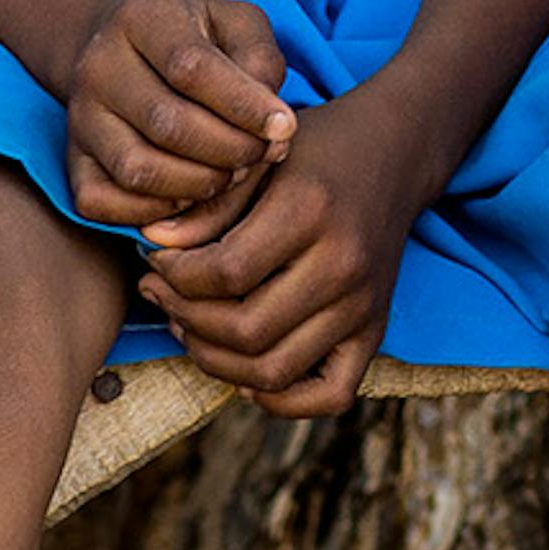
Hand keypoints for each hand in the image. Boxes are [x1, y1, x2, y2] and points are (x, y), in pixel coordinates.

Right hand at [56, 0, 295, 236]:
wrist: (121, 49)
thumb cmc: (195, 40)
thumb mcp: (235, 25)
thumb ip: (261, 59)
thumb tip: (273, 123)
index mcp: (140, 18)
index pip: (190, 67)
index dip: (244, 105)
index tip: (285, 127)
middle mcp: (98, 66)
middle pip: (168, 124)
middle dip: (231, 150)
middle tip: (263, 155)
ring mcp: (79, 118)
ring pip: (139, 171)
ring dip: (200, 186)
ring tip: (231, 174)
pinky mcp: (72, 161)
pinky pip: (103, 204)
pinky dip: (154, 212)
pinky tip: (189, 196)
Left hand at [136, 101, 413, 413]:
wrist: (393, 153)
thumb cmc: (313, 150)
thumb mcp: (256, 157)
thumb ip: (207, 206)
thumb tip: (155, 248)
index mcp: (310, 212)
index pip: (225, 273)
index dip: (175, 277)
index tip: (155, 261)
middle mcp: (343, 266)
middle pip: (246, 331)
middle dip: (186, 320)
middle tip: (160, 295)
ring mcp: (363, 306)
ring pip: (274, 371)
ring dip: (217, 361)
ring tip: (188, 327)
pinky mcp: (374, 332)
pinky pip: (327, 396)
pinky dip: (280, 400)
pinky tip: (243, 368)